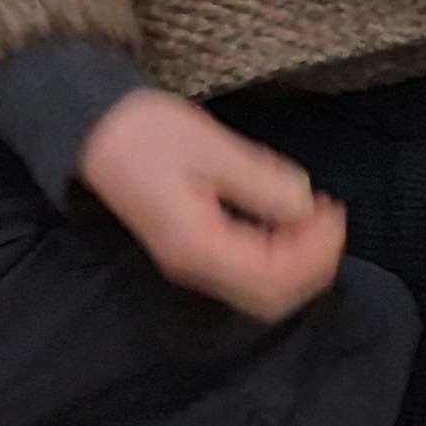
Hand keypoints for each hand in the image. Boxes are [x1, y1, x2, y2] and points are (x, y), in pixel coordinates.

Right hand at [75, 89, 348, 320]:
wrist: (92, 128)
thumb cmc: (144, 130)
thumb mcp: (207, 146)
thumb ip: (258, 180)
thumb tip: (304, 204)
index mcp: (196, 245)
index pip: (271, 277)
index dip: (314, 253)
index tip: (333, 211)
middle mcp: (193, 266)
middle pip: (269, 296)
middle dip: (312, 263)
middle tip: (331, 216)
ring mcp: (190, 262)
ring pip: (258, 288)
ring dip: (297, 261)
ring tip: (316, 217)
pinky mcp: (191, 249)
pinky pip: (245, 270)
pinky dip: (277, 255)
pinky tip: (287, 220)